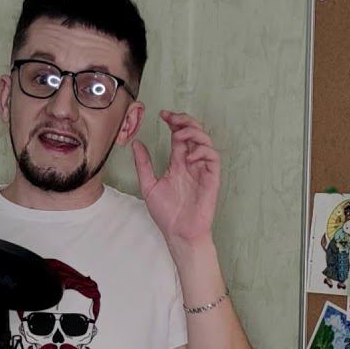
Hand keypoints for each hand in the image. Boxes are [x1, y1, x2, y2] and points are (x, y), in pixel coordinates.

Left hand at [131, 111, 220, 245]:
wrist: (179, 232)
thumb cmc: (166, 214)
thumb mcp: (148, 185)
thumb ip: (143, 165)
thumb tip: (136, 144)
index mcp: (178, 163)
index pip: (179, 136)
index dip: (174, 122)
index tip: (162, 115)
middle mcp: (191, 164)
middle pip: (194, 133)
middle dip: (185, 121)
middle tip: (172, 118)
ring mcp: (202, 170)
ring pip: (206, 141)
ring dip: (193, 133)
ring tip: (179, 136)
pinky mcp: (212, 179)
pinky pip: (213, 158)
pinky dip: (202, 151)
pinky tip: (189, 157)